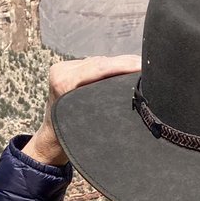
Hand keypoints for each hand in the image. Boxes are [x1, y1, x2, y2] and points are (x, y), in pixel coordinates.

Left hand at [23, 54, 141, 165]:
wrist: (51, 138)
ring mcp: (64, 68)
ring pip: (100, 61)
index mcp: (63, 82)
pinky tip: (127, 67)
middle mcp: (62, 71)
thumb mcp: (90, 124)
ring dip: (120, 64)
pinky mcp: (68, 68)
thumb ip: (105, 103)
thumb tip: (132, 89)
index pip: (99, 68)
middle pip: (101, 62)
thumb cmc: (69, 137)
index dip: (124, 65)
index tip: (143, 66)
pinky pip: (95, 64)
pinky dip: (111, 66)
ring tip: (141, 67)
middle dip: (126, 63)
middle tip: (148, 66)